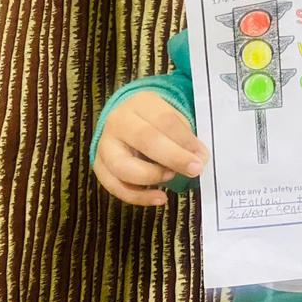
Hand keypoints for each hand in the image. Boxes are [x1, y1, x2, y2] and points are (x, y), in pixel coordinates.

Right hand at [93, 90, 208, 205]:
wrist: (128, 121)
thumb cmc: (157, 122)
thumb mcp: (173, 118)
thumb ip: (186, 137)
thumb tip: (199, 159)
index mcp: (141, 103)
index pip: (164, 120)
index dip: (184, 140)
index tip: (202, 155)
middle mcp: (118, 121)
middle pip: (144, 139)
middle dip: (173, 157)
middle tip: (194, 169)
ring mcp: (105, 145)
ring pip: (123, 166)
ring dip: (151, 176)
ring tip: (172, 177)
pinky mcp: (100, 167)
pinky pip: (115, 186)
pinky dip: (138, 197)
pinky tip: (159, 198)